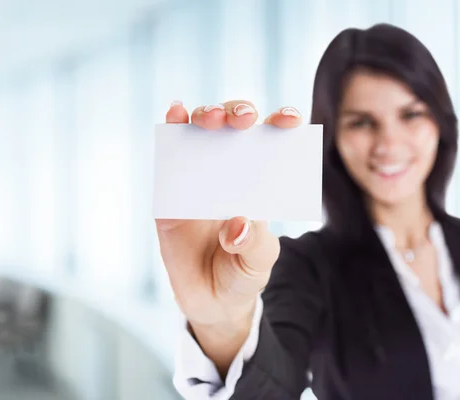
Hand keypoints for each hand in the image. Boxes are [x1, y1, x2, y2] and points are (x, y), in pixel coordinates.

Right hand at [156, 100, 302, 373]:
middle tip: (244, 121)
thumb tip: (236, 226)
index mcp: (259, 183)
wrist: (211, 302)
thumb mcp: (259, 262)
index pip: (272, 143)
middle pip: (234, 128)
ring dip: (205, 115)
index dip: (281, 123)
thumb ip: (254, 245)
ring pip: (200, 132)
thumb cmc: (243, 273)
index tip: (290, 120)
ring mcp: (198, 178)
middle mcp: (229, 172)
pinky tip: (175, 113)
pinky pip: (168, 157)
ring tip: (210, 119)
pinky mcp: (169, 193)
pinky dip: (171, 129)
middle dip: (239, 113)